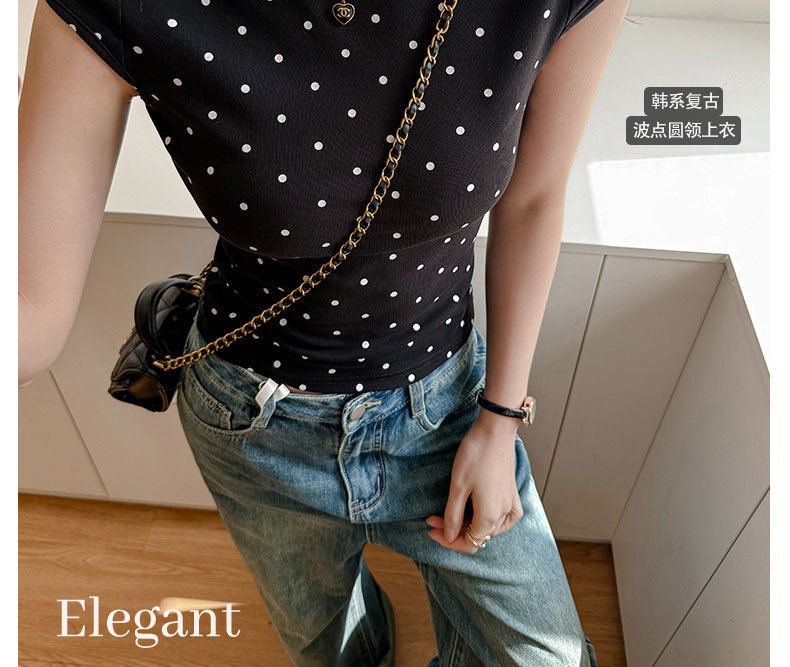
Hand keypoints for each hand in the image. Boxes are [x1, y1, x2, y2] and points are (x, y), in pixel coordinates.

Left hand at [425, 413, 523, 552]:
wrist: (495, 431)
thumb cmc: (476, 455)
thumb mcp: (458, 487)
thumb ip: (452, 515)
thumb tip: (449, 536)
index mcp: (489, 516)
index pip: (469, 543)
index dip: (448, 541)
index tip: (431, 529)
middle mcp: (504, 514)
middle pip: (478, 536)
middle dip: (454, 530)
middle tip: (433, 517)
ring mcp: (510, 503)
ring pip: (490, 528)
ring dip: (469, 524)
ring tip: (451, 513)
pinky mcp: (512, 492)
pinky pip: (506, 517)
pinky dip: (491, 521)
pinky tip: (481, 514)